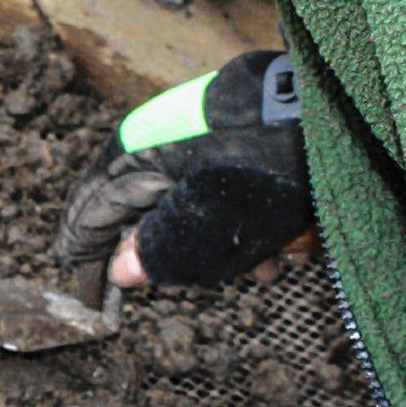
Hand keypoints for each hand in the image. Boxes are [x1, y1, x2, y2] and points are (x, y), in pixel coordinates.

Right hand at [55, 49, 309, 285]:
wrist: (319, 109)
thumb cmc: (260, 169)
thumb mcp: (206, 224)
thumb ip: (157, 251)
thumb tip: (119, 272)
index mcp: (132, 158)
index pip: (89, 215)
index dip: (87, 259)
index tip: (91, 297)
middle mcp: (152, 143)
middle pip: (138, 214)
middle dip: (166, 258)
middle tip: (185, 288)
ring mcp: (189, 136)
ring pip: (183, 207)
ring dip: (215, 247)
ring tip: (253, 271)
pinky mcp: (223, 136)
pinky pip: (214, 190)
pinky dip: (237, 224)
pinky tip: (272, 251)